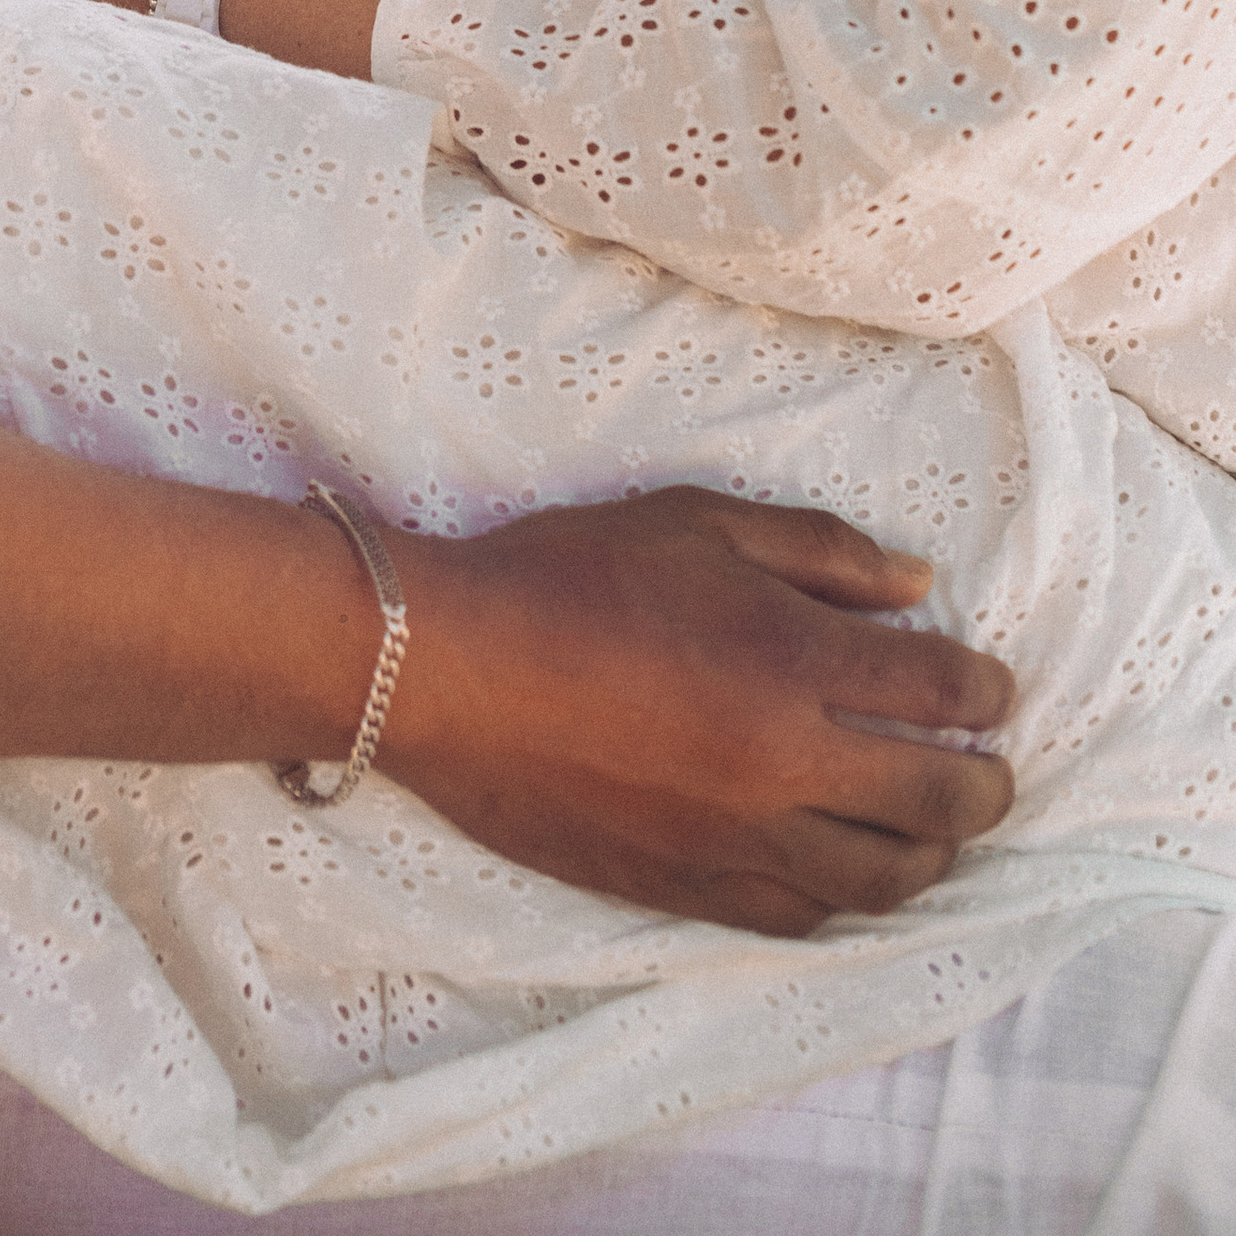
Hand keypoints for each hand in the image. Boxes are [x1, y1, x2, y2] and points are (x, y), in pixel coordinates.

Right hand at [386, 484, 1015, 934]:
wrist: (447, 668)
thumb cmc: (568, 574)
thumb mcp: (695, 521)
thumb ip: (818, 551)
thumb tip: (916, 586)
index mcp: (791, 658)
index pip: (940, 690)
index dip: (984, 688)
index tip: (988, 687)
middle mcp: (784, 762)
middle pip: (938, 799)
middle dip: (986, 786)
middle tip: (991, 771)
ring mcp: (738, 838)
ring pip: (883, 878)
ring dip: (931, 854)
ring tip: (934, 831)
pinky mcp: (689, 887)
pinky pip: (802, 917)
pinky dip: (847, 899)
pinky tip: (849, 871)